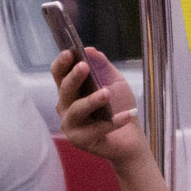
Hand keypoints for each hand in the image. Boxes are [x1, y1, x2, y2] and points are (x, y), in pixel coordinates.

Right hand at [53, 48, 146, 168]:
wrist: (131, 137)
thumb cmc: (119, 106)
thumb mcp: (114, 82)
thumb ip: (102, 66)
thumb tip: (90, 50)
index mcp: (70, 90)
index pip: (59, 74)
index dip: (62, 63)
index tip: (69, 53)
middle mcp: (65, 107)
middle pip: (65, 90)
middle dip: (73, 77)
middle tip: (84, 67)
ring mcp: (70, 125)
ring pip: (76, 110)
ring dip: (91, 100)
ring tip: (107, 93)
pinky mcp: (80, 141)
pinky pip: (96, 129)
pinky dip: (113, 122)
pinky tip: (128, 115)